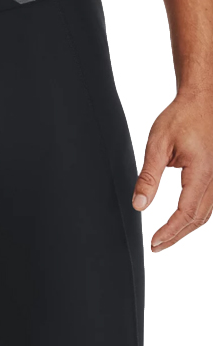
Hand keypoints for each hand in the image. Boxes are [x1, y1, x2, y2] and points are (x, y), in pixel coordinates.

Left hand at [132, 90, 212, 251]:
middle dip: (176, 236)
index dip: (170, 231)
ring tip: (165, 239)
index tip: (154, 242)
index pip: (186, 212)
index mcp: (201, 171)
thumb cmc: (180, 117)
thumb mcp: (157, 146)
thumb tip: (139, 205)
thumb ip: (148, 177)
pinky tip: (180, 222)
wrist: (201, 99)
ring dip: (185, 229)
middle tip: (156, 247)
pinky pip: (208, 202)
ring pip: (206, 213)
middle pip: (198, 218)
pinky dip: (194, 217)